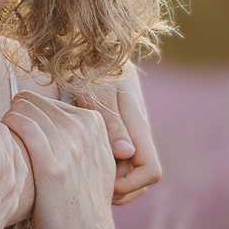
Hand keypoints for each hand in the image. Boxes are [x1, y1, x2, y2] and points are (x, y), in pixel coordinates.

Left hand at [2, 90, 119, 228]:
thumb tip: (53, 117)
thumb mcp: (92, 164)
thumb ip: (78, 137)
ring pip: (22, 110)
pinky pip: (18, 126)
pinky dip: (3, 133)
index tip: (15, 137)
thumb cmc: (76, 206)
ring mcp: (72, 144)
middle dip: (13, 117)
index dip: (24, 116)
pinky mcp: (53, 163)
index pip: (45, 99)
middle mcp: (85, 128)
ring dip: (4, 125)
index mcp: (95, 123)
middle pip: (32, 101)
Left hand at [77, 65, 161, 203]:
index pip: (151, 171)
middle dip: (117, 187)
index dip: (132, 185)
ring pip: (127, 170)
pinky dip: (100, 165)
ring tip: (80, 175)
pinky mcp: (112, 128)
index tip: (104, 183)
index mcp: (137, 125)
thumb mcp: (96, 91)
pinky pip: (114, 158)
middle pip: (139, 177)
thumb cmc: (90, 63)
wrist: (88, 41)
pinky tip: (76, 161)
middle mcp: (136, 132)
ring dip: (108, 178)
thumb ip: (111, 122)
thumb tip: (126, 153)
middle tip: (86, 184)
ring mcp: (126, 130)